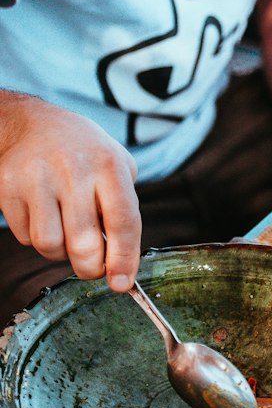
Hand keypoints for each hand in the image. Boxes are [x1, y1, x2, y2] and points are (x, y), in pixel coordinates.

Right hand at [0, 92, 140, 287]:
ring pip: (50, 246)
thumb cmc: (85, 153)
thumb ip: (124, 210)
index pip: (123, 221)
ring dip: (61, 254)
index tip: (122, 284)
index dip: (124, 259)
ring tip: (66, 233)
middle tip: (93, 268)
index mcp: (108, 164)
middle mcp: (73, 169)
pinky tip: (43, 215)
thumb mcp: (117, 166)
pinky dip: (37, 238)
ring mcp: (37, 177)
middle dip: (91, 268)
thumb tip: (121, 266)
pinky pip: (25, 237)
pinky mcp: (8, 187)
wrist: (33, 123)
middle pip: (84, 244)